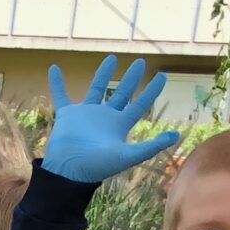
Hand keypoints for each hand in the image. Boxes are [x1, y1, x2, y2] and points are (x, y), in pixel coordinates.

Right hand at [43, 56, 180, 184]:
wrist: (69, 171)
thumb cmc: (98, 166)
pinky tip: (54, 68)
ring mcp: (86, 115)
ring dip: (103, 73)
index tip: (163, 76)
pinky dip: (57, 83)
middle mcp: (105, 117)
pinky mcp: (67, 115)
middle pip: (122, 93)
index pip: (140, 104)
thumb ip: (151, 146)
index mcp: (119, 125)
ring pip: (97, 89)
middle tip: (141, 62)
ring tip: (112, 58)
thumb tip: (176, 136)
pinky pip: (61, 95)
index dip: (152, 91)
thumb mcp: (127, 156)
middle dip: (132, 78)